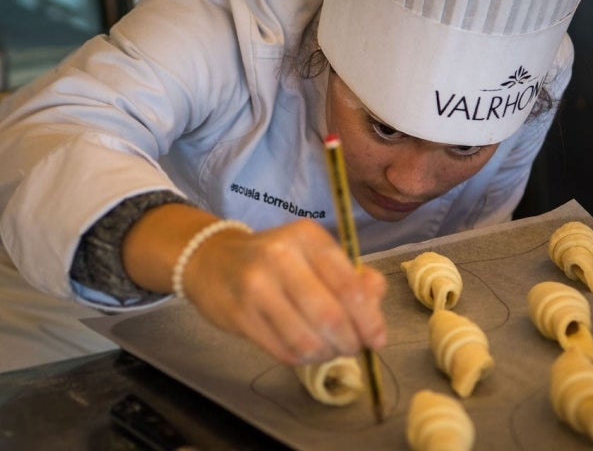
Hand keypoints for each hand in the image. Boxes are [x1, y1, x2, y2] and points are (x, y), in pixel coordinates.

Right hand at [180, 219, 386, 364]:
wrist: (211, 260)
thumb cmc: (275, 259)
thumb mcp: (314, 254)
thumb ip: (351, 274)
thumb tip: (376, 296)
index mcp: (308, 237)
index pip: (350, 286)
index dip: (370, 319)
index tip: (377, 339)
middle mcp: (280, 256)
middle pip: (330, 316)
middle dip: (350, 342)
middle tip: (354, 348)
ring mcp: (256, 286)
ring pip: (307, 339)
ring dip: (327, 354)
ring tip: (330, 350)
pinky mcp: (239, 314)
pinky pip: (283, 350)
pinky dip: (303, 358)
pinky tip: (306, 350)